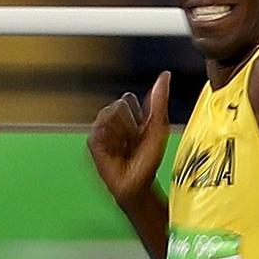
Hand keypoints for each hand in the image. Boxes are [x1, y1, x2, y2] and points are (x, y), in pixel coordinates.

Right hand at [87, 72, 171, 206]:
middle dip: (132, 123)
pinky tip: (115, 150)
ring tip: (125, 146)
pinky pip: (102, 129)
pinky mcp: (93, 141)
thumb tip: (165, 75)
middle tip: (134, 141)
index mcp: (127, 114)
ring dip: (124, 132)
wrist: (138, 183)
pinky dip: (112, 140)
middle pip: (120, 103)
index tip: (142, 130)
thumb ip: (159, 100)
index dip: (139, 114)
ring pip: (111, 113)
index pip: (128, 98)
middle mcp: (112, 119)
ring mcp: (101, 130)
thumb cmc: (148, 159)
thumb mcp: (158, 127)